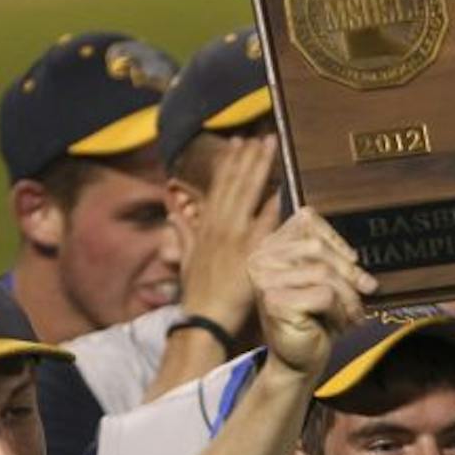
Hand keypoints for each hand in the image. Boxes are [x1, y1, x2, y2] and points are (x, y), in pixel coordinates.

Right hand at [178, 135, 282, 337]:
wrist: (204, 319)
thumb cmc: (196, 293)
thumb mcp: (184, 259)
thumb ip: (182, 234)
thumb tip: (173, 212)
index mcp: (204, 227)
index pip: (218, 187)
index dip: (229, 163)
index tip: (237, 144)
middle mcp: (218, 226)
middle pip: (235, 184)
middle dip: (248, 158)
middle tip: (261, 136)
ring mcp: (234, 237)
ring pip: (247, 194)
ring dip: (259, 169)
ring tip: (269, 147)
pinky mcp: (249, 252)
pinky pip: (264, 224)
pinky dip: (273, 205)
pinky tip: (282, 187)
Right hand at [247, 209, 375, 379]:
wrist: (298, 361)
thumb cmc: (312, 320)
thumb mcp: (322, 280)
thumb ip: (330, 257)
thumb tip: (354, 257)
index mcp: (269, 246)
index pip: (306, 220)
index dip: (335, 238)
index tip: (353, 260)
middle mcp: (261, 259)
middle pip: (317, 247)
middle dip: (348, 271)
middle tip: (366, 290)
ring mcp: (265, 280)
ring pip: (323, 272)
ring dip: (347, 296)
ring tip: (352, 313)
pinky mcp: (276, 301)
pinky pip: (324, 295)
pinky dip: (339, 311)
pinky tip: (338, 324)